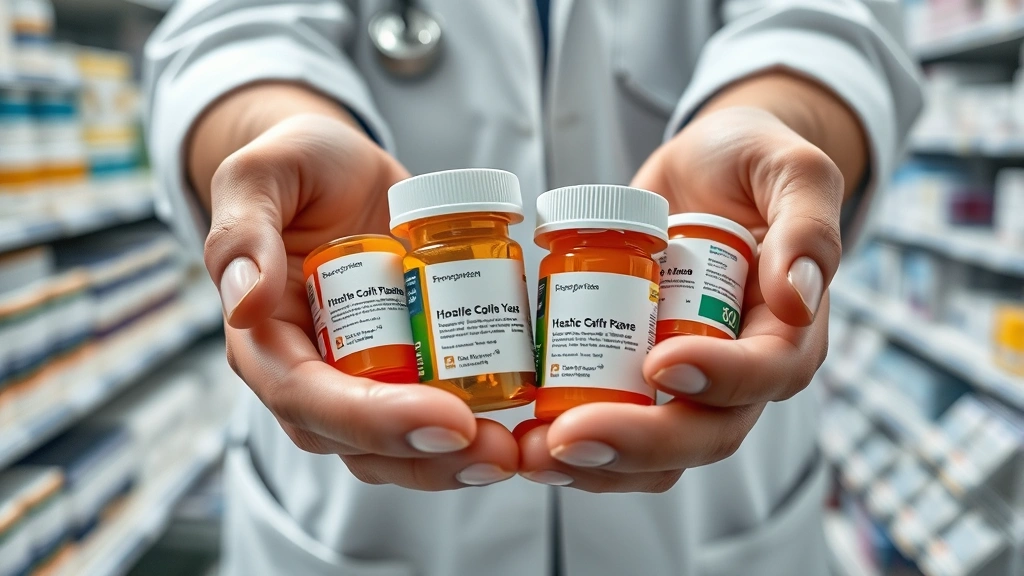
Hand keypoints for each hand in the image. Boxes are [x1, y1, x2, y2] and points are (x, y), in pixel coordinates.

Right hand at [200, 112, 517, 489]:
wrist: (340, 169)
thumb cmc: (298, 166)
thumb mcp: (263, 173)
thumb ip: (244, 229)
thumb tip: (246, 304)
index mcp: (264, 338)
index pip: (307, 398)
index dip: (372, 419)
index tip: (446, 419)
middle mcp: (309, 374)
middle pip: (358, 443)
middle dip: (427, 456)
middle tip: (496, 450)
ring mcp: (358, 378)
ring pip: (397, 449)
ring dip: (455, 462)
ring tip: (513, 450)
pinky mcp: (403, 370)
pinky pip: (432, 418)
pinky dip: (472, 433)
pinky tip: (520, 431)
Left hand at [516, 106, 844, 491]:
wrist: (704, 168)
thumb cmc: (751, 161)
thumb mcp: (791, 169)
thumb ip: (806, 224)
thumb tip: (800, 298)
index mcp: (788, 331)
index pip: (764, 374)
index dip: (717, 378)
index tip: (658, 363)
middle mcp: (741, 372)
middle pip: (704, 433)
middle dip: (637, 442)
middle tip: (566, 437)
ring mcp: (688, 380)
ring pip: (658, 452)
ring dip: (597, 463)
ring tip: (533, 454)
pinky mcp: (639, 376)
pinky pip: (616, 427)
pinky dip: (576, 442)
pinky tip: (527, 442)